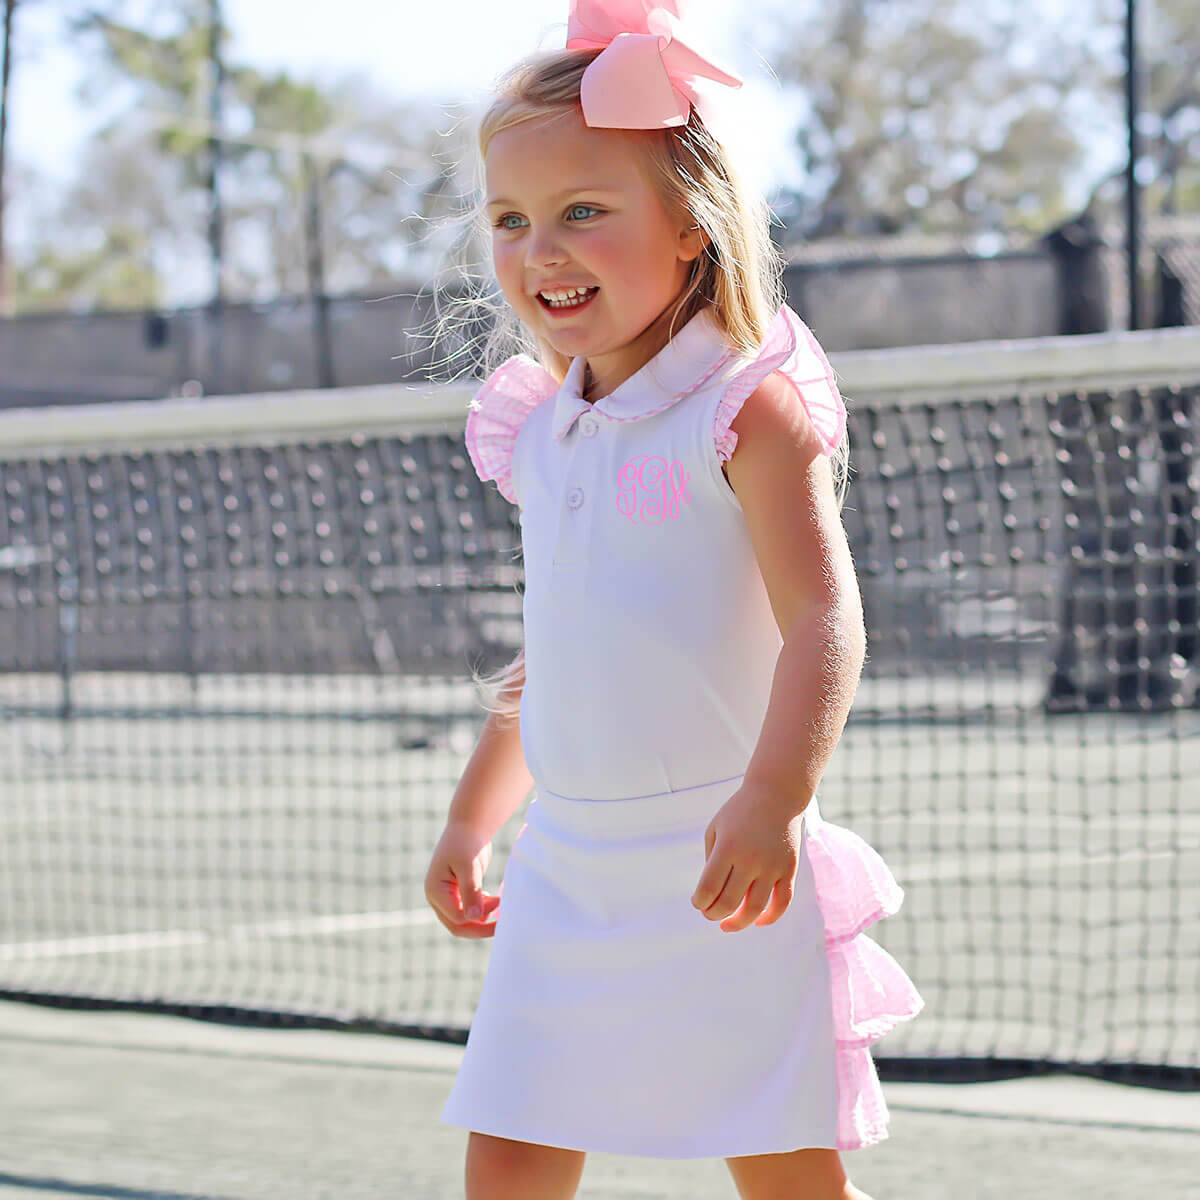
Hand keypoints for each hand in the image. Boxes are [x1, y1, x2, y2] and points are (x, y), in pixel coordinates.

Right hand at [425, 820, 501, 938]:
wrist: (469, 826)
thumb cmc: (467, 842)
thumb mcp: (469, 865)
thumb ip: (470, 891)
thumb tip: (473, 918)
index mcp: (435, 891)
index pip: (457, 917)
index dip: (479, 913)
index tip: (498, 900)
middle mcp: (437, 897)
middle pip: (457, 926)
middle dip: (480, 928)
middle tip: (502, 925)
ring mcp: (446, 897)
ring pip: (462, 922)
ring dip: (481, 922)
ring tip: (499, 912)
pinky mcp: (457, 894)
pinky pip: (468, 913)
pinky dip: (481, 913)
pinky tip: (493, 902)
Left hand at [691, 779, 806, 932]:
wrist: (776, 795)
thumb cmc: (739, 812)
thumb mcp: (716, 829)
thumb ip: (710, 861)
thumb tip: (710, 895)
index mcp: (728, 847)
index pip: (709, 888)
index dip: (700, 902)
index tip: (697, 902)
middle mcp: (751, 859)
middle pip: (729, 902)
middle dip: (713, 914)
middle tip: (708, 914)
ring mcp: (772, 866)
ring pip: (755, 908)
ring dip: (738, 922)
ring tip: (727, 925)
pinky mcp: (789, 870)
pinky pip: (782, 902)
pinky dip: (770, 918)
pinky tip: (757, 922)